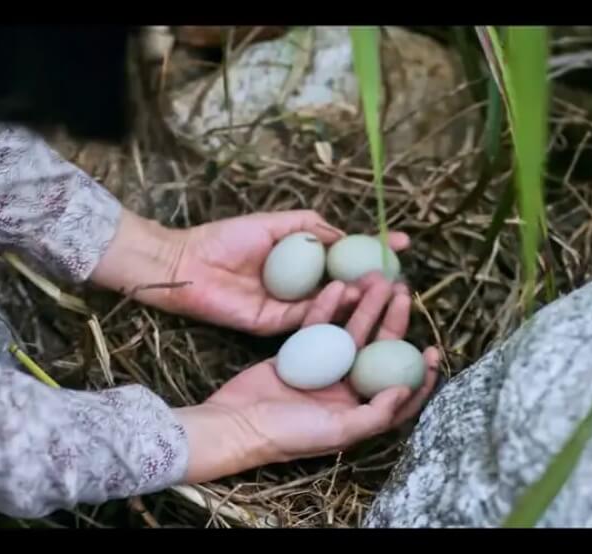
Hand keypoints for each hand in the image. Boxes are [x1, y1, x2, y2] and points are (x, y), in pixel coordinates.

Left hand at [90, 209, 409, 335]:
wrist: (188, 262)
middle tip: (403, 274)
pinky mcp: (275, 326)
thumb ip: (311, 227)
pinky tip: (351, 295)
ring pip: (332, 305)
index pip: (347, 257)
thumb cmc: (226, 238)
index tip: (403, 243)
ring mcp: (290, 309)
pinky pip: (308, 319)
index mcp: (303, 262)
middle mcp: (302, 288)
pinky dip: (329, 308)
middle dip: (377, 279)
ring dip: (360, 296)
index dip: (375, 251)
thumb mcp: (277, 224)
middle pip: (347, 285)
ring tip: (386, 286)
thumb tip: (345, 234)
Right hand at [173, 272, 439, 482]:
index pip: (398, 389)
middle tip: (404, 292)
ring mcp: (324, 368)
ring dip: (366, 306)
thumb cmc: (287, 435)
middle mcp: (346, 388)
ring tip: (379, 279)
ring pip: (352, 331)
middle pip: (378, 349)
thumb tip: (406, 388)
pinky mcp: (300, 351)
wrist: (235, 424)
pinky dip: (329, 306)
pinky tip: (340, 286)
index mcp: (359, 410)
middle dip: (394, 321)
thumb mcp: (337, 431)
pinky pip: (320, 324)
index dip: (418, 372)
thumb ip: (375, 414)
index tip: (432, 349)